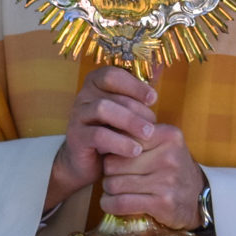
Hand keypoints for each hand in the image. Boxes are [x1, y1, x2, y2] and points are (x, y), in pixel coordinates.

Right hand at [48, 66, 156, 212]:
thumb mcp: (127, 112)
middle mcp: (83, 95)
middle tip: (154, 125)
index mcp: (96, 83)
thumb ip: (138, 96)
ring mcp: (77, 115)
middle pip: (111, 93)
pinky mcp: (76, 137)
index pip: (113, 75)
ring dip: (129, 121)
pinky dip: (119, 142)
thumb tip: (159, 74)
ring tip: (148, 135)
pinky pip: (98, 135)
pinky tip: (135, 150)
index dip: (134, 85)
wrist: (89, 162)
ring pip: (103, 109)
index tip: (153, 99)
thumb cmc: (114, 131)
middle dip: (137, 109)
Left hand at [101, 124, 205, 229]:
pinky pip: (121, 203)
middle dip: (108, 173)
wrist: (200, 198)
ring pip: (114, 184)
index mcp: (168, 136)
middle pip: (113, 163)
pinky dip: (109, 205)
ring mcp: (166, 180)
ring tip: (115, 190)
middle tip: (114, 177)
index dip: (111, 150)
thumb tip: (102, 135)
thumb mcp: (164, 145)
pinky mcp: (162, 203)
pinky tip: (111, 203)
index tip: (113, 157)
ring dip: (108, 190)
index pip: (122, 138)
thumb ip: (138, 136)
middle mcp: (168, 156)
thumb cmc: (173, 169)